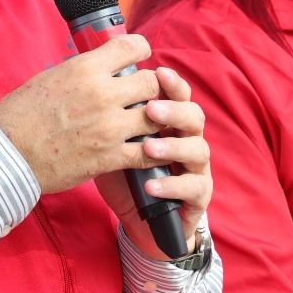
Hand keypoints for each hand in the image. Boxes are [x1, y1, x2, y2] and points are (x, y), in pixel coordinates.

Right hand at [0, 34, 162, 194]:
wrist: (6, 154)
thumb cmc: (20, 115)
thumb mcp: (51, 77)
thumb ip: (82, 71)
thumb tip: (101, 67)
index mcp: (86, 69)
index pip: (133, 46)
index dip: (141, 51)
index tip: (139, 59)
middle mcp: (103, 94)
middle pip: (152, 83)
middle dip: (150, 89)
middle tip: (142, 98)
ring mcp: (110, 127)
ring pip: (157, 116)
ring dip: (154, 120)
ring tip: (145, 124)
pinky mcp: (110, 157)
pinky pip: (148, 153)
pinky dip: (153, 152)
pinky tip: (150, 150)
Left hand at [108, 66, 212, 257]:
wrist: (140, 220)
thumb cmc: (125, 175)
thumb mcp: (113, 143)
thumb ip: (111, 119)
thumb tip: (93, 87)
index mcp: (171, 123)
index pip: (179, 96)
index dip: (173, 84)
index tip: (158, 72)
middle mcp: (188, 141)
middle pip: (195, 116)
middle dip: (174, 111)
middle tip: (151, 110)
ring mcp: (197, 168)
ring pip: (199, 149)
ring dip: (174, 147)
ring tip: (149, 148)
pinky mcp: (198, 196)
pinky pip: (193, 187)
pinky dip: (173, 185)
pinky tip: (151, 186)